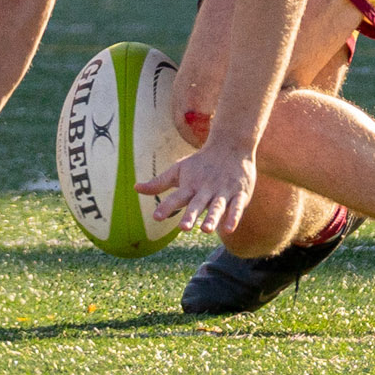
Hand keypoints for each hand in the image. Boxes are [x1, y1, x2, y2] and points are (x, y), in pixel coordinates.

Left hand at [137, 141, 256, 234]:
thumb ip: (159, 183)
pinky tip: (229, 229)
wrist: (230, 145)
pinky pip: (237, 207)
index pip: (177, 197)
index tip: (156, 217)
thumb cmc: (201, 162)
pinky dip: (234, 217)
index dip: (167, 207)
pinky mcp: (239, 193)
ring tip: (206, 230)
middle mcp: (206, 189)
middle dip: (191, 215)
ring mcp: (223, 191)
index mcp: (190, 185)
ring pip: (217, 206)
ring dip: (212, 218)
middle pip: (197, 204)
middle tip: (183, 228)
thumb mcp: (179, 170)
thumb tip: (135, 188)